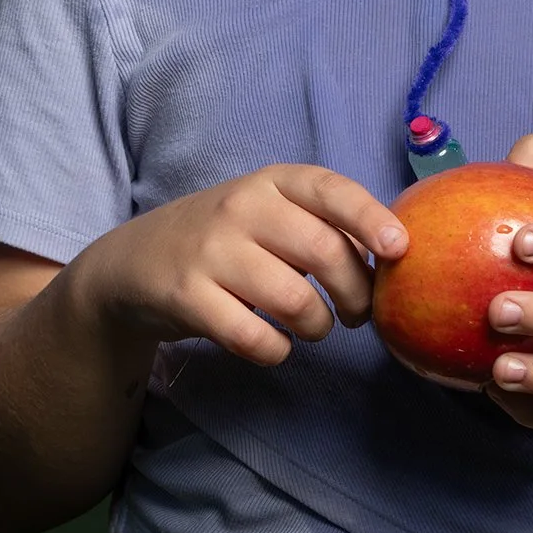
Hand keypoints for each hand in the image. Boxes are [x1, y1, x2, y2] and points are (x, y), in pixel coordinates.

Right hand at [73, 165, 407, 368]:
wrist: (132, 263)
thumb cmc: (225, 240)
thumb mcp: (267, 214)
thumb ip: (320, 226)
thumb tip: (391, 257)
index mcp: (271, 181)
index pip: (331, 189)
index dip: (371, 218)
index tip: (399, 249)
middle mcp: (242, 207)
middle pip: (324, 252)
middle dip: (356, 294)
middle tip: (358, 314)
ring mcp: (212, 251)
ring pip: (294, 300)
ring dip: (318, 327)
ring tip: (313, 328)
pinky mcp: (188, 296)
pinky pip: (254, 337)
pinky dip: (276, 351)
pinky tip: (273, 344)